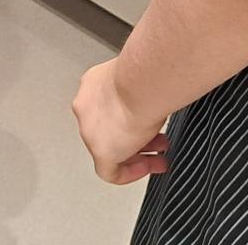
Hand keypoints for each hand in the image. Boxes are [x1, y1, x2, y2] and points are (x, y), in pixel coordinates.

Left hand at [72, 60, 168, 185]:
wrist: (141, 83)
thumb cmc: (145, 75)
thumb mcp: (140, 78)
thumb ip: (140, 89)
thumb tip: (156, 92)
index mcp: (93, 84)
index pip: (108, 107)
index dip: (130, 118)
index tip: (146, 121)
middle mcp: (87, 107)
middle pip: (110, 129)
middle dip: (137, 137)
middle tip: (158, 142)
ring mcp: (90, 130)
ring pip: (111, 149)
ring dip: (137, 154)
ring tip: (160, 156)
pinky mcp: (100, 151)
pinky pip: (110, 171)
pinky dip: (130, 172)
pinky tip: (149, 166)